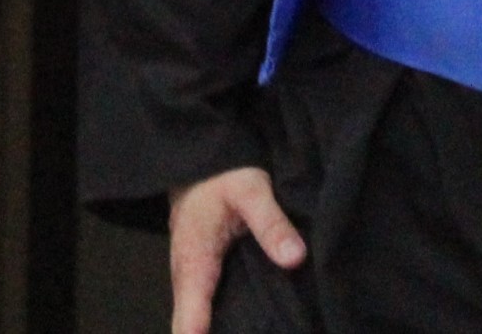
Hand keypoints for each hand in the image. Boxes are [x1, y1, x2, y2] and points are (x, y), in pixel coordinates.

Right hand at [169, 165, 305, 333]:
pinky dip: (220, 323)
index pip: (190, 320)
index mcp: (193, 263)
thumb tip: (296, 258)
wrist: (202, 165)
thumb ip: (271, 223)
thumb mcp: (251, 190)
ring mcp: (191, 282)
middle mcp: (186, 280)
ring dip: (218, 333)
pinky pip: (207, 309)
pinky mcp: (201, 279)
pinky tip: (247, 327)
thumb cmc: (223, 175)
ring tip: (258, 331)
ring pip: (197, 322)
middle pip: (189, 330)